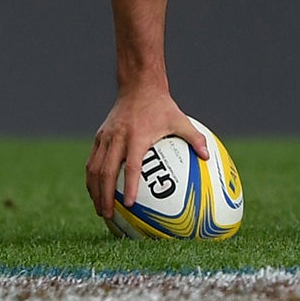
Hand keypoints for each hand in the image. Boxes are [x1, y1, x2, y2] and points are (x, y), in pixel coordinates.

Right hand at [84, 88, 208, 219]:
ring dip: (95, 191)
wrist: (138, 85)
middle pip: (106, 172)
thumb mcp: (180, 119)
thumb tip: (207, 156)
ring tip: (100, 209)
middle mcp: (118, 138)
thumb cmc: (161, 106)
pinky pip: (92, 161)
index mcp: (137, 136)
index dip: (130, 185)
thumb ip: (194, 138)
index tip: (129, 204)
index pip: (132, 166)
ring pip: (94, 168)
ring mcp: (106, 137)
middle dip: (105, 196)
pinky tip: (96, 193)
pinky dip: (92, 179)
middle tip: (109, 215)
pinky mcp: (100, 136)